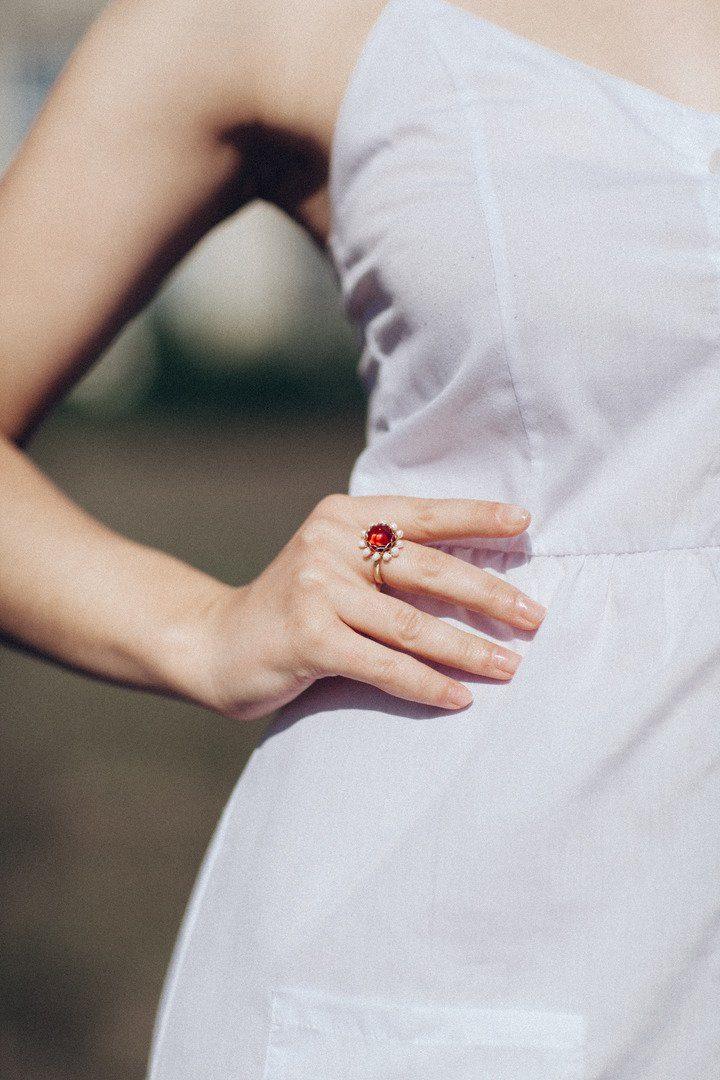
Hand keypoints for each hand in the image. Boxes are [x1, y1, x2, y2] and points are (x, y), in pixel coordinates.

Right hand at [198, 494, 545, 720]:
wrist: (215, 644)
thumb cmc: (294, 609)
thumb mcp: (335, 565)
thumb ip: (386, 560)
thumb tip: (475, 578)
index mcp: (342, 516)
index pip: (421, 512)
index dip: (475, 516)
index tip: (523, 521)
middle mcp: (328, 543)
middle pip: (427, 567)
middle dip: (489, 594)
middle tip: (535, 617)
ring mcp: (315, 590)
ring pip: (412, 624)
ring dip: (469, 649)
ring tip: (511, 665)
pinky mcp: (308, 638)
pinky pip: (385, 665)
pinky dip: (427, 684)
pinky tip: (460, 696)